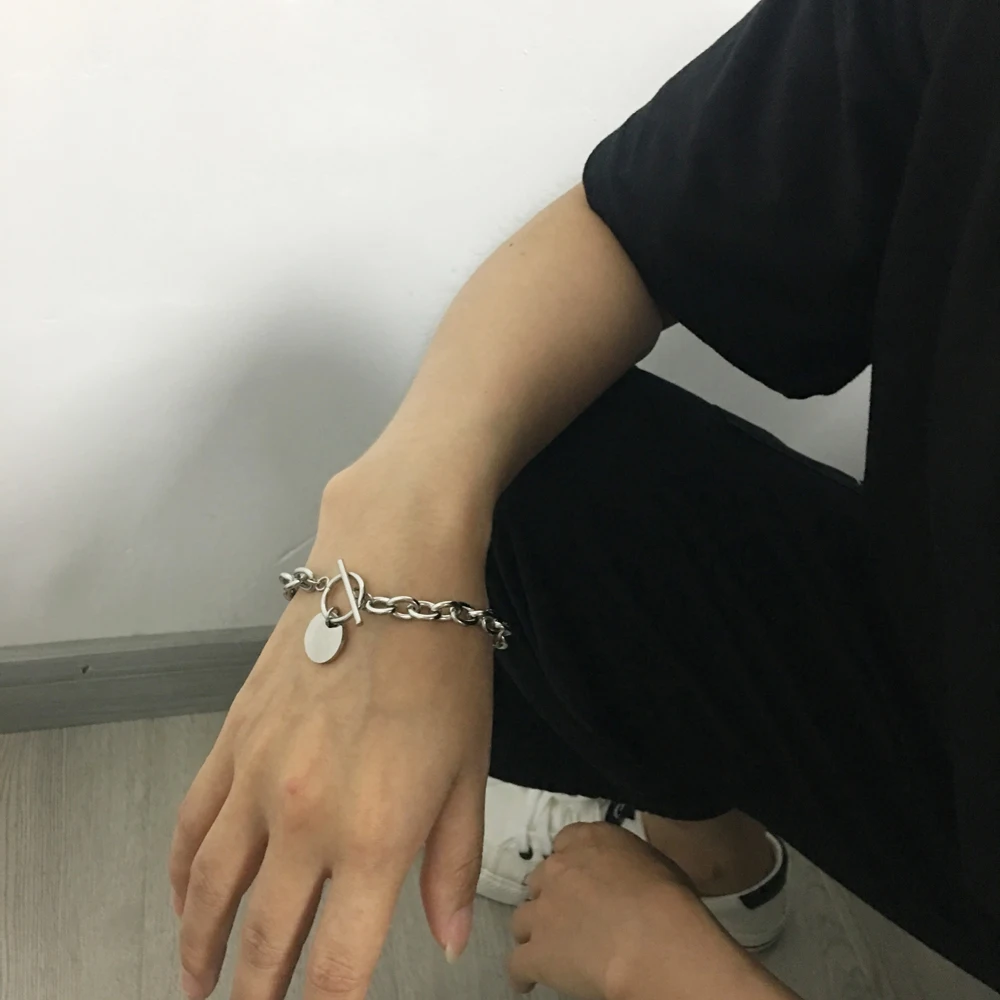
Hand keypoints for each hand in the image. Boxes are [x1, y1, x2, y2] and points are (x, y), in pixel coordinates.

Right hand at [168, 465, 494, 999]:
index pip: (337, 967)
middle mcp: (305, 819)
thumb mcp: (472, 766)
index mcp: (376, 836)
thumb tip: (444, 937)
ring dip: (198, 947)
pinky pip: (190, 823)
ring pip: (208, 891)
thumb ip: (454, 861)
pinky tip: (182, 896)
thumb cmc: (444, 662)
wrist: (391, 569)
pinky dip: (180, 872)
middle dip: (256, 993)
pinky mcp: (232, 740)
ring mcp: (257, 779)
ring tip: (197, 982)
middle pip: (264, 939)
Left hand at [509, 823, 786, 999]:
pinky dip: (522, 974)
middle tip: (569, 918)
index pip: (566, 841)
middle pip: (540, 881)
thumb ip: (625, 863)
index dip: (571, 863)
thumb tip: (624, 877)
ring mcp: (543, 911)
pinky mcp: (537, 952)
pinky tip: (527, 982)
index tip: (579, 879)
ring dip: (533, 932)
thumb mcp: (653, 862)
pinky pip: (517, 964)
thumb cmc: (669, 899)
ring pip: (522, 920)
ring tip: (549, 949)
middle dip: (551, 898)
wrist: (657, 942)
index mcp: (588, 840)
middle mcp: (558, 869)